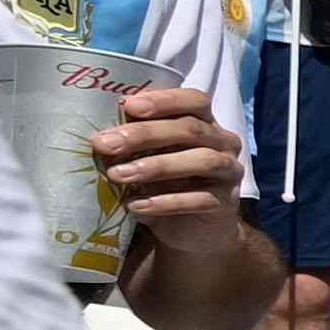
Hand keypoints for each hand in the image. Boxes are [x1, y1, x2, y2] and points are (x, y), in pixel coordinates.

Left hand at [89, 86, 248, 231]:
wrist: (191, 229)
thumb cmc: (165, 184)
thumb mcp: (149, 158)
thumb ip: (135, 144)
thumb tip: (98, 135)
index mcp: (206, 123)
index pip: (194, 101)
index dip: (164, 100)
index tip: (128, 105)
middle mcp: (224, 143)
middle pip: (191, 129)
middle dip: (145, 134)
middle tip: (106, 144)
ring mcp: (230, 172)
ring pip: (201, 160)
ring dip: (156, 166)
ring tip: (118, 175)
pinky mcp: (227, 202)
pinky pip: (200, 199)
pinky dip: (165, 201)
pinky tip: (135, 206)